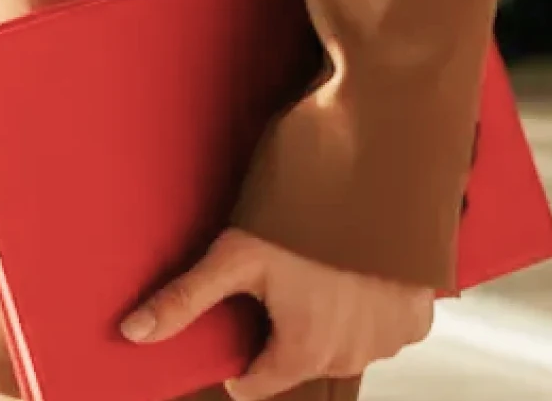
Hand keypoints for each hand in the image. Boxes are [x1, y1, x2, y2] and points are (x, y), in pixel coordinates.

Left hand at [122, 230, 433, 400]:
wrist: (382, 171)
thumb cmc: (306, 211)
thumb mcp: (237, 252)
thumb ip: (186, 298)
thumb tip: (132, 334)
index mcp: (304, 351)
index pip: (257, 382)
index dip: (240, 351)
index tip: (240, 315)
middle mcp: (350, 357)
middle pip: (299, 359)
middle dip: (285, 326)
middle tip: (281, 273)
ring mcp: (389, 339)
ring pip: (343, 343)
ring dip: (330, 316)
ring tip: (318, 261)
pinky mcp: (418, 315)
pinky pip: (385, 325)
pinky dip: (371, 304)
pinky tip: (357, 264)